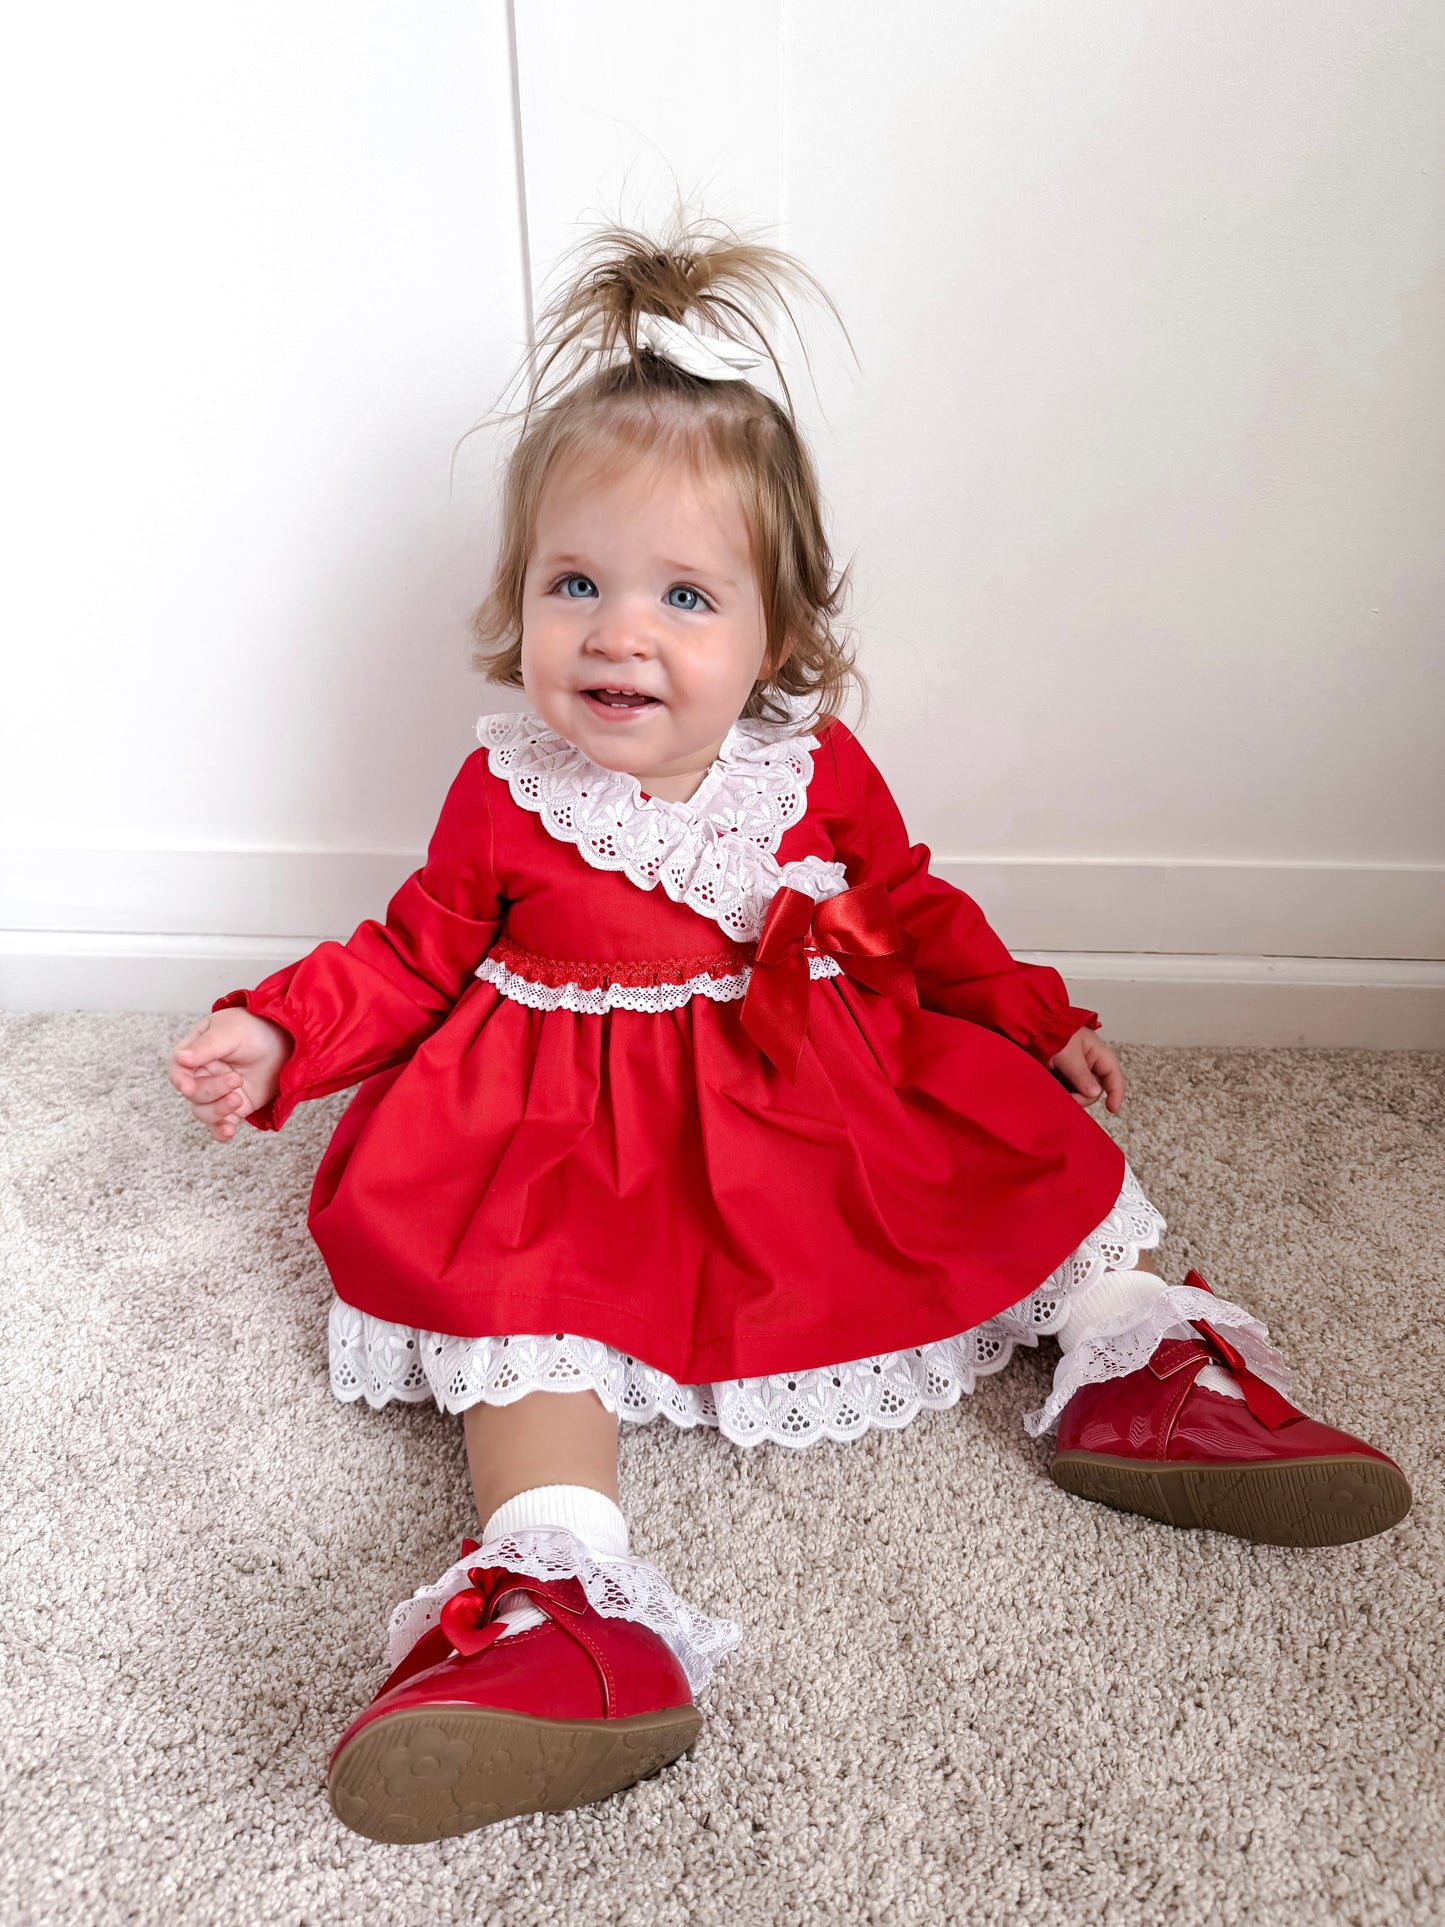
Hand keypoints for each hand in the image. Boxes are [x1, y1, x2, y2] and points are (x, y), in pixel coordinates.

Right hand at [169, 1008, 292, 1141]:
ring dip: (219, 1110)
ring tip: (238, 1099)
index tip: (188, 1086)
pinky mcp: (234, 1107)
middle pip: (194, 1094)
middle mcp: (202, 1076)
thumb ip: (206, 1047)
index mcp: (194, 1053)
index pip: (178, 1071)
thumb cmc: (253, 1029)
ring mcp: (218, 1094)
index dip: (181, 1080)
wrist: (285, 1040)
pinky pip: (221, 1125)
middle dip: (212, 1090)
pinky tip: (229, 1131)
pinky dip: (222, 1131)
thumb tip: (181, 1058)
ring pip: (204, 1112)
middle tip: (236, 1079)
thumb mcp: (229, 1031)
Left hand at [1048, 1028, 1124, 1114]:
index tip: (1111, 1109)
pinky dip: (1063, 1093)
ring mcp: (1077, 1070)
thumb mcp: (1069, 1054)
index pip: (1113, 1075)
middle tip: (1070, 1099)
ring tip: (1058, 1093)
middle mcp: (1090, 1063)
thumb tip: (1095, 1093)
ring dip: (1072, 1096)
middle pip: (1096, 1089)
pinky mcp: (1064, 1075)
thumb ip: (1081, 1075)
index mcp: (1098, 1053)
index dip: (1116, 1093)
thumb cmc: (1053, 1033)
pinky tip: (1054, 1091)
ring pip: (1081, 1092)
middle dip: (1084, 1096)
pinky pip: (1068, 1090)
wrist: (1031, 1026)